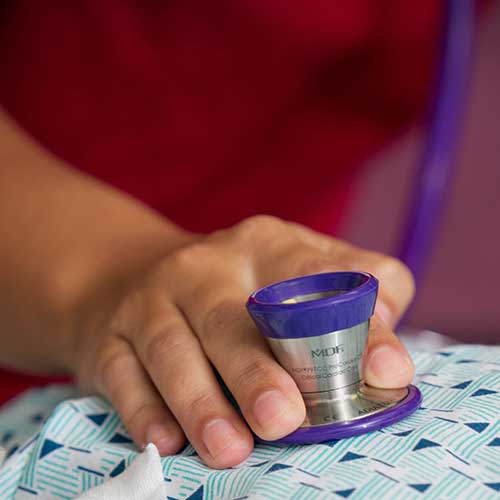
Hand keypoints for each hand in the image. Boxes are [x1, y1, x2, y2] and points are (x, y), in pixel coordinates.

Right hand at [70, 215, 414, 467]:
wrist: (139, 276)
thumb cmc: (239, 288)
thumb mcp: (297, 270)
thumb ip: (357, 297)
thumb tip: (389, 359)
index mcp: (263, 244)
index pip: (313, 278)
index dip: (354, 325)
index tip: (385, 372)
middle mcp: (204, 266)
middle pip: (231, 317)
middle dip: (255, 370)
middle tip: (284, 418)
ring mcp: (151, 300)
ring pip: (174, 349)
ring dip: (199, 401)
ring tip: (228, 448)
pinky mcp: (112, 337)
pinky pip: (124, 375)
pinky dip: (144, 410)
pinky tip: (166, 441)